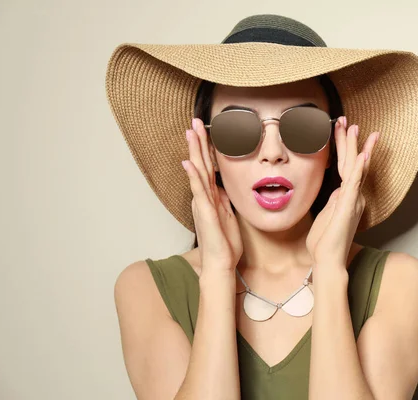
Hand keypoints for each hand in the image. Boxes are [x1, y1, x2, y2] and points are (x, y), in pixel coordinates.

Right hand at [181, 118, 242, 275]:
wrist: (221, 262)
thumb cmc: (225, 243)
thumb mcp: (228, 215)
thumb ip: (224, 200)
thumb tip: (223, 187)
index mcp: (211, 196)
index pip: (209, 166)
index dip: (207, 148)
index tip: (206, 130)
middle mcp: (204, 196)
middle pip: (201, 163)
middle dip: (198, 141)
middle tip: (194, 121)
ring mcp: (202, 203)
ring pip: (198, 171)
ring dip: (195, 151)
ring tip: (190, 132)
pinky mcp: (204, 212)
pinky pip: (198, 190)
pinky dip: (193, 176)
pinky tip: (189, 162)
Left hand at [305, 116, 378, 268]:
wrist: (327, 260)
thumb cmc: (324, 243)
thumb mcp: (325, 215)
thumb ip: (331, 202)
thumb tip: (334, 191)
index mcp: (345, 197)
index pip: (346, 166)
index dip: (344, 148)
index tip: (342, 130)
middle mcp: (352, 196)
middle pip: (352, 162)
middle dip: (349, 140)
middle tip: (348, 121)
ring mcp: (352, 200)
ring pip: (355, 168)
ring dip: (356, 147)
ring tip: (356, 128)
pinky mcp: (348, 207)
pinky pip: (355, 184)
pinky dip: (359, 169)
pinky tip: (363, 155)